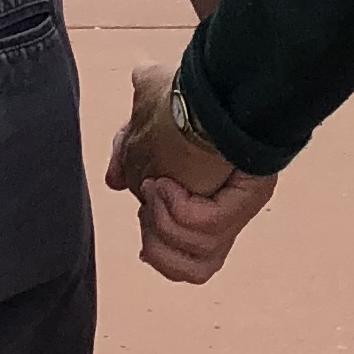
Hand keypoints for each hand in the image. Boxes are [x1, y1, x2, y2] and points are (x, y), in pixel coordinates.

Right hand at [105, 63, 276, 285]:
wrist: (210, 86)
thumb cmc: (185, 93)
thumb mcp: (145, 114)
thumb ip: (129, 147)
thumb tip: (115, 181)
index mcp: (212, 200)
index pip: (190, 260)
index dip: (157, 242)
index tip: (147, 203)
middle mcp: (229, 213)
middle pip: (194, 267)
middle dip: (157, 232)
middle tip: (155, 190)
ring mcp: (235, 213)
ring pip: (199, 261)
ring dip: (165, 224)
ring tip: (161, 187)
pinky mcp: (238, 207)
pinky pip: (203, 239)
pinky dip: (178, 216)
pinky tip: (169, 187)